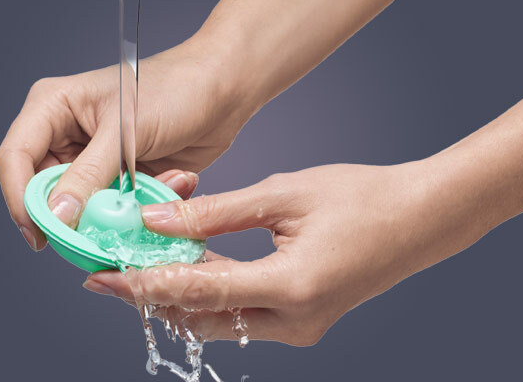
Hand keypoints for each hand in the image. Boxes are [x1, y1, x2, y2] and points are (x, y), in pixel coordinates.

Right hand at [0, 40, 251, 250]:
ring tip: (152, 189)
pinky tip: (173, 179)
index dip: (20, 200)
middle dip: (73, 215)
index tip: (40, 235)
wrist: (223, 90)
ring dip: (118, 210)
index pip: (14, 159)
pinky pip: (117, 208)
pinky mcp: (122, 177)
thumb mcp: (126, 130)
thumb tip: (56, 215)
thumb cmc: (175, 88)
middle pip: (44, 190)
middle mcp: (66, 135)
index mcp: (54, 108)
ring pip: (83, 206)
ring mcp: (95, 159)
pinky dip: (142, 205)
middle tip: (100, 232)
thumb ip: (89, 175)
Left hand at [84, 91, 522, 345]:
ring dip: (180, 294)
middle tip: (114, 272)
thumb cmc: (361, 198)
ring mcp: (301, 327)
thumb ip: (216, 212)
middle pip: (202, 317)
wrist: (419, 219)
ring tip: (146, 264)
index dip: (144, 284)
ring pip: (220, 320)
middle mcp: (295, 320)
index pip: (198, 291)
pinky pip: (243, 314)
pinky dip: (212, 294)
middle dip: (153, 296)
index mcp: (292, 286)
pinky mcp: (303, 320)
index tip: (103, 279)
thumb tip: (161, 220)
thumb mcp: (283, 194)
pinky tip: (192, 266)